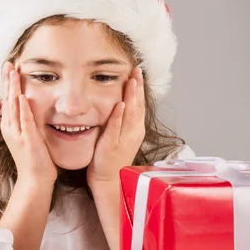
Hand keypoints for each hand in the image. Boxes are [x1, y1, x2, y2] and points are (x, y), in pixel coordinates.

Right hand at [0, 62, 57, 183]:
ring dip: (13, 88)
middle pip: (7, 100)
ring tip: (13, 73)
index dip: (7, 84)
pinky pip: (24, 121)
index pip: (7, 101)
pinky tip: (21, 96)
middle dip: (7, 81)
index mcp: (10, 127)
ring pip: (13, 107)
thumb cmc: (34, 160)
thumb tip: (28, 107)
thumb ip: (26, 122)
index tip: (9, 69)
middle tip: (8, 63)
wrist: (35, 180)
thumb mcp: (27, 137)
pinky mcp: (27, 140)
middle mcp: (10, 129)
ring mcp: (17, 134)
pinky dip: (22, 108)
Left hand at [87, 67, 145, 185]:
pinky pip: (116, 128)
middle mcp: (133, 132)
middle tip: (137, 70)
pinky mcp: (112, 145)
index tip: (139, 73)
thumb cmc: (113, 158)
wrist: (109, 179)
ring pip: (129, 114)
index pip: (140, 104)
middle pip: (137, 106)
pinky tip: (119, 104)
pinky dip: (118, 115)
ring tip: (132, 81)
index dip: (140, 88)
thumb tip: (120, 102)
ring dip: (131, 97)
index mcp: (136, 129)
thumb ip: (123, 120)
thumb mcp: (123, 136)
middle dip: (138, 87)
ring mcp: (124, 139)